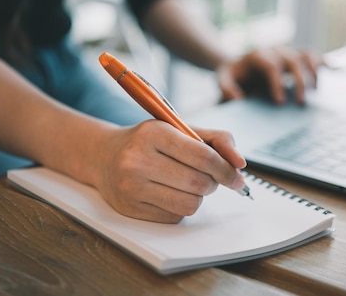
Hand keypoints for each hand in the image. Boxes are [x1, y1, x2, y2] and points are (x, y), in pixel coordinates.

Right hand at [93, 120, 246, 223]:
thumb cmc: (149, 142)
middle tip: (209, 176)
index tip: (236, 176)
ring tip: (188, 183)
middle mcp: (138, 160)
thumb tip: (240, 163)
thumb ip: (216, 140)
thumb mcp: (180, 129)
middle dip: (213, 182)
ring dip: (199, 196)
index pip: (203, 156)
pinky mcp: (130, 209)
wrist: (104, 156)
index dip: (226, 168)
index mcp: (154, 133)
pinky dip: (181, 207)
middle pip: (199, 183)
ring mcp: (131, 186)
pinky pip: (175, 217)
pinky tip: (170, 193)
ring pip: (190, 204)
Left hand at [216, 47, 321, 103]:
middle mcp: (276, 51)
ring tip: (316, 91)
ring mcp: (288, 53)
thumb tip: (238, 98)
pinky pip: (314, 56)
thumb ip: (225, 88)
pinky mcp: (296, 57)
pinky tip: (339, 69)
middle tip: (301, 103)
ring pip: (306, 55)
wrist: (237, 64)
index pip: (271, 66)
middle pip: (293, 60)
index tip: (279, 102)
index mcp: (258, 56)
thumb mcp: (222, 79)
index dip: (276, 83)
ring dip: (314, 71)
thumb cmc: (232, 75)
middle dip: (299, 81)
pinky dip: (326, 62)